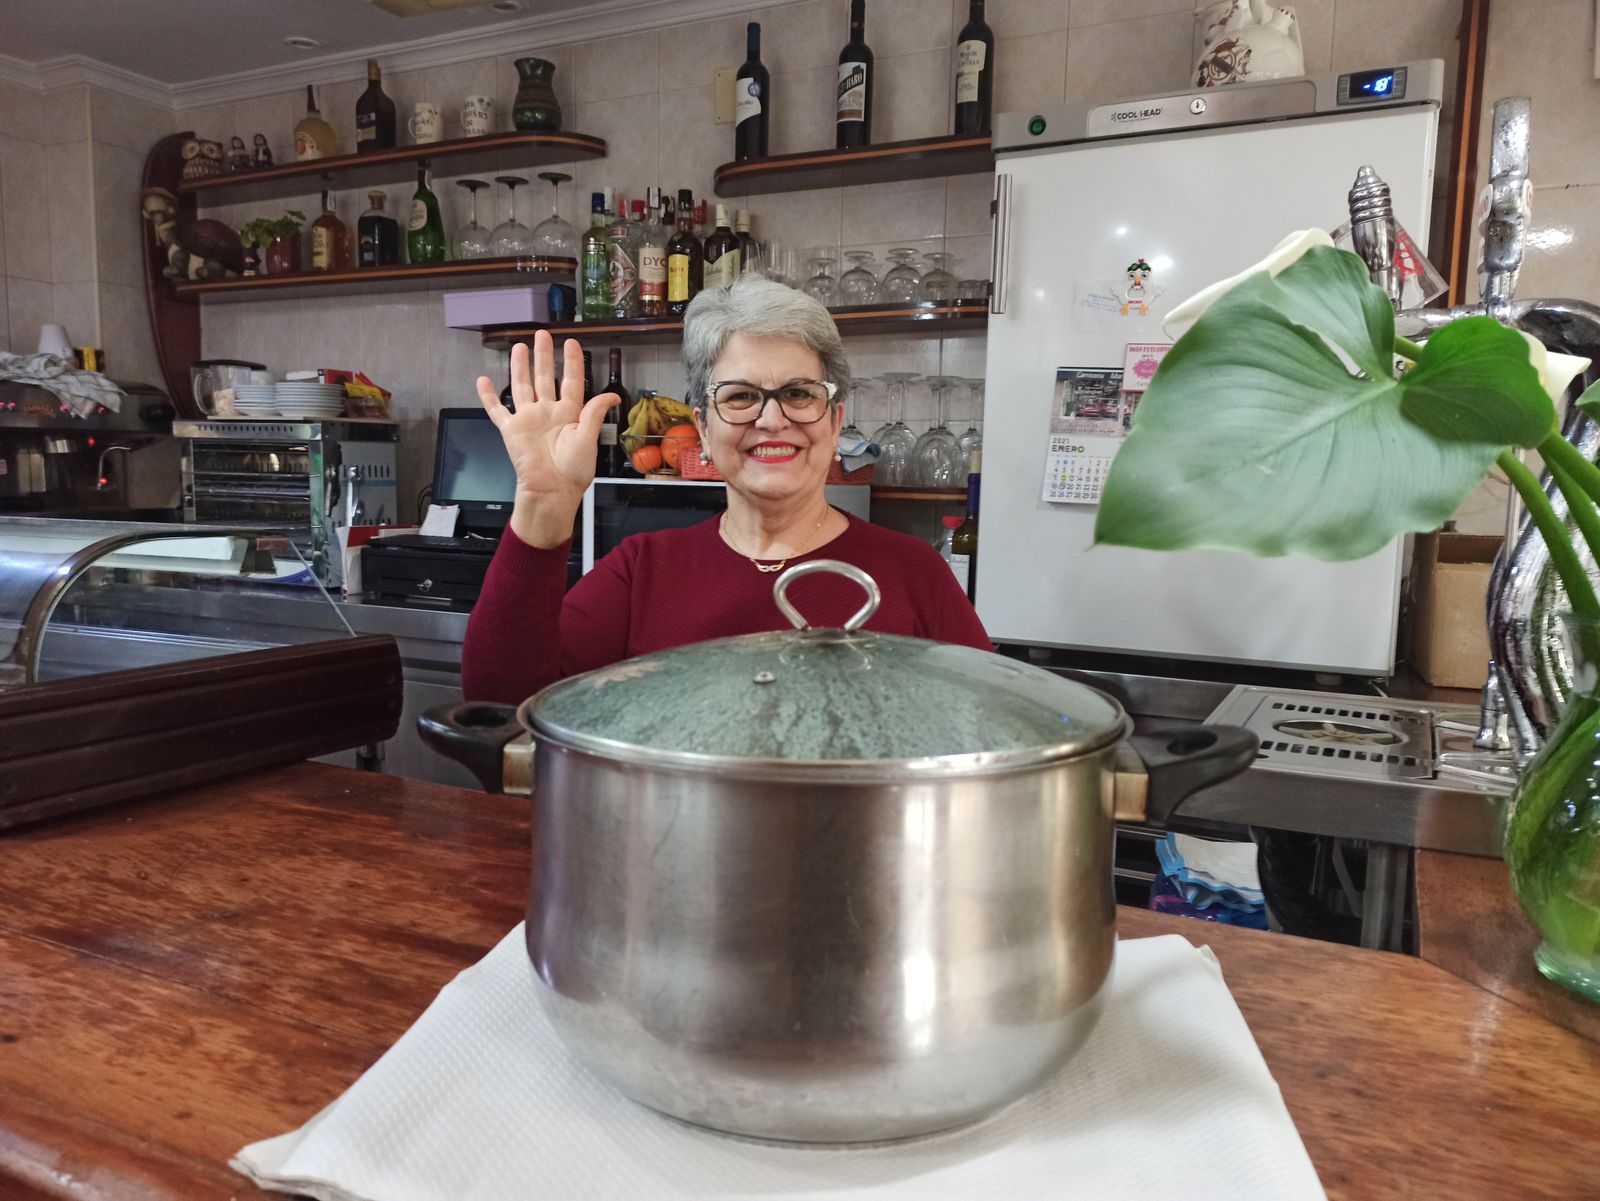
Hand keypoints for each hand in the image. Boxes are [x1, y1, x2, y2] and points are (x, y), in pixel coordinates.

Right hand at [476, 331, 615, 546]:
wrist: (552, 490)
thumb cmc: (573, 470)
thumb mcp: (588, 438)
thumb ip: (594, 413)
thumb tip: (612, 395)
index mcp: (569, 413)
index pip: (571, 381)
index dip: (572, 362)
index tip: (571, 343)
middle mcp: (548, 412)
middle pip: (544, 377)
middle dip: (543, 356)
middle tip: (542, 335)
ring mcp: (528, 419)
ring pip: (522, 386)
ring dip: (520, 367)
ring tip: (520, 347)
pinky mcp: (512, 430)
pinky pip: (497, 410)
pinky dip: (488, 397)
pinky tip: (482, 381)